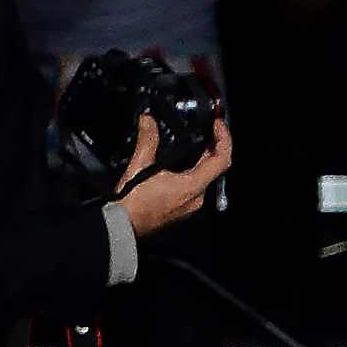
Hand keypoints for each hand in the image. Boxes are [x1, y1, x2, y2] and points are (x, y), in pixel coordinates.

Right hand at [115, 115, 233, 234]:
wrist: (121, 226)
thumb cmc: (132, 203)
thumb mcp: (139, 166)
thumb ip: (147, 140)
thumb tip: (148, 120)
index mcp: (192, 187)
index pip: (221, 160)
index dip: (224, 138)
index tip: (218, 125)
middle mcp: (196, 198)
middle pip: (215, 168)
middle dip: (214, 147)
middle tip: (209, 130)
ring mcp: (190, 206)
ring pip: (205, 178)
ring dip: (204, 160)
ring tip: (197, 144)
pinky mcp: (182, 210)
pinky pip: (195, 188)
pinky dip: (194, 172)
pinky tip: (182, 166)